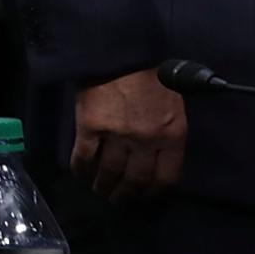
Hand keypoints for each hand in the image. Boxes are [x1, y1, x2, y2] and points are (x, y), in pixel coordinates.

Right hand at [72, 68, 185, 204]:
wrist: (120, 53)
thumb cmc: (151, 76)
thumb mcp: (174, 105)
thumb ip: (168, 132)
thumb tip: (157, 156)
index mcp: (172, 135)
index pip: (166, 177)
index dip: (154, 192)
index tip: (146, 197)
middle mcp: (146, 141)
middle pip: (136, 179)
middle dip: (127, 195)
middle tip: (119, 200)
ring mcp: (117, 135)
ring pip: (109, 172)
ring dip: (103, 185)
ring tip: (100, 190)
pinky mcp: (91, 128)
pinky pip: (84, 157)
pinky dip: (81, 169)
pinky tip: (80, 174)